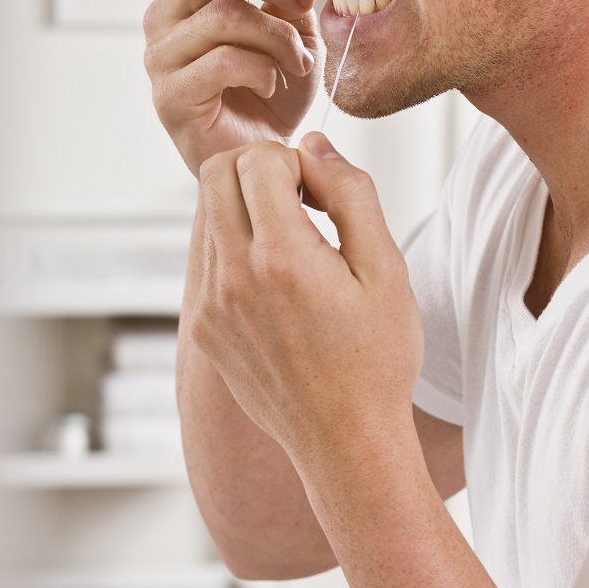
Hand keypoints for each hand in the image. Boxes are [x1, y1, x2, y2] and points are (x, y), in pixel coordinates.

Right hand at [144, 0, 322, 176]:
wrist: (264, 158)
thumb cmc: (274, 95)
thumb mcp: (294, 31)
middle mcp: (163, 20)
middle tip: (306, 4)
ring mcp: (160, 58)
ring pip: (223, 15)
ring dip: (277, 36)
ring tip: (298, 62)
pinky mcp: (169, 97)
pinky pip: (222, 61)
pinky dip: (261, 69)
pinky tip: (272, 83)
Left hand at [189, 135, 423, 473]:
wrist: (345, 441)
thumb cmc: (378, 359)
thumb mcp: (387, 270)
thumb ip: (351, 194)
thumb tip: (315, 146)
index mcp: (281, 258)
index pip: (257, 160)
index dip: (295, 162)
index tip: (323, 194)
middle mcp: (232, 278)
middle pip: (216, 174)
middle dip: (259, 170)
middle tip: (302, 204)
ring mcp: (209, 306)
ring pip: (205, 212)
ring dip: (244, 207)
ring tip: (293, 244)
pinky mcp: (201, 328)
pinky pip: (203, 258)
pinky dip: (233, 246)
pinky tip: (276, 279)